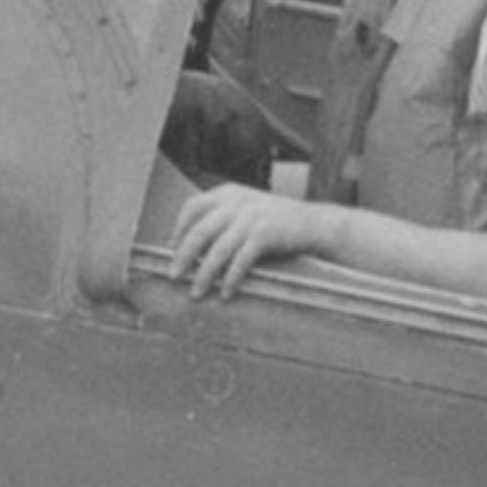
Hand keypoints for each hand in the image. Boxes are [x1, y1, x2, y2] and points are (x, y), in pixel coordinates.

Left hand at [168, 183, 321, 297]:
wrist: (315, 223)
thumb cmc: (277, 222)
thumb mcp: (247, 209)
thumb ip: (223, 218)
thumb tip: (191, 246)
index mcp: (228, 193)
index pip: (192, 207)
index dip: (178, 230)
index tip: (171, 251)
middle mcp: (236, 202)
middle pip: (199, 231)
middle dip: (183, 257)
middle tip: (173, 276)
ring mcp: (251, 218)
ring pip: (217, 250)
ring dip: (204, 275)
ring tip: (196, 292)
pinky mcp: (264, 234)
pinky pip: (240, 261)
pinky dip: (230, 279)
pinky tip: (225, 292)